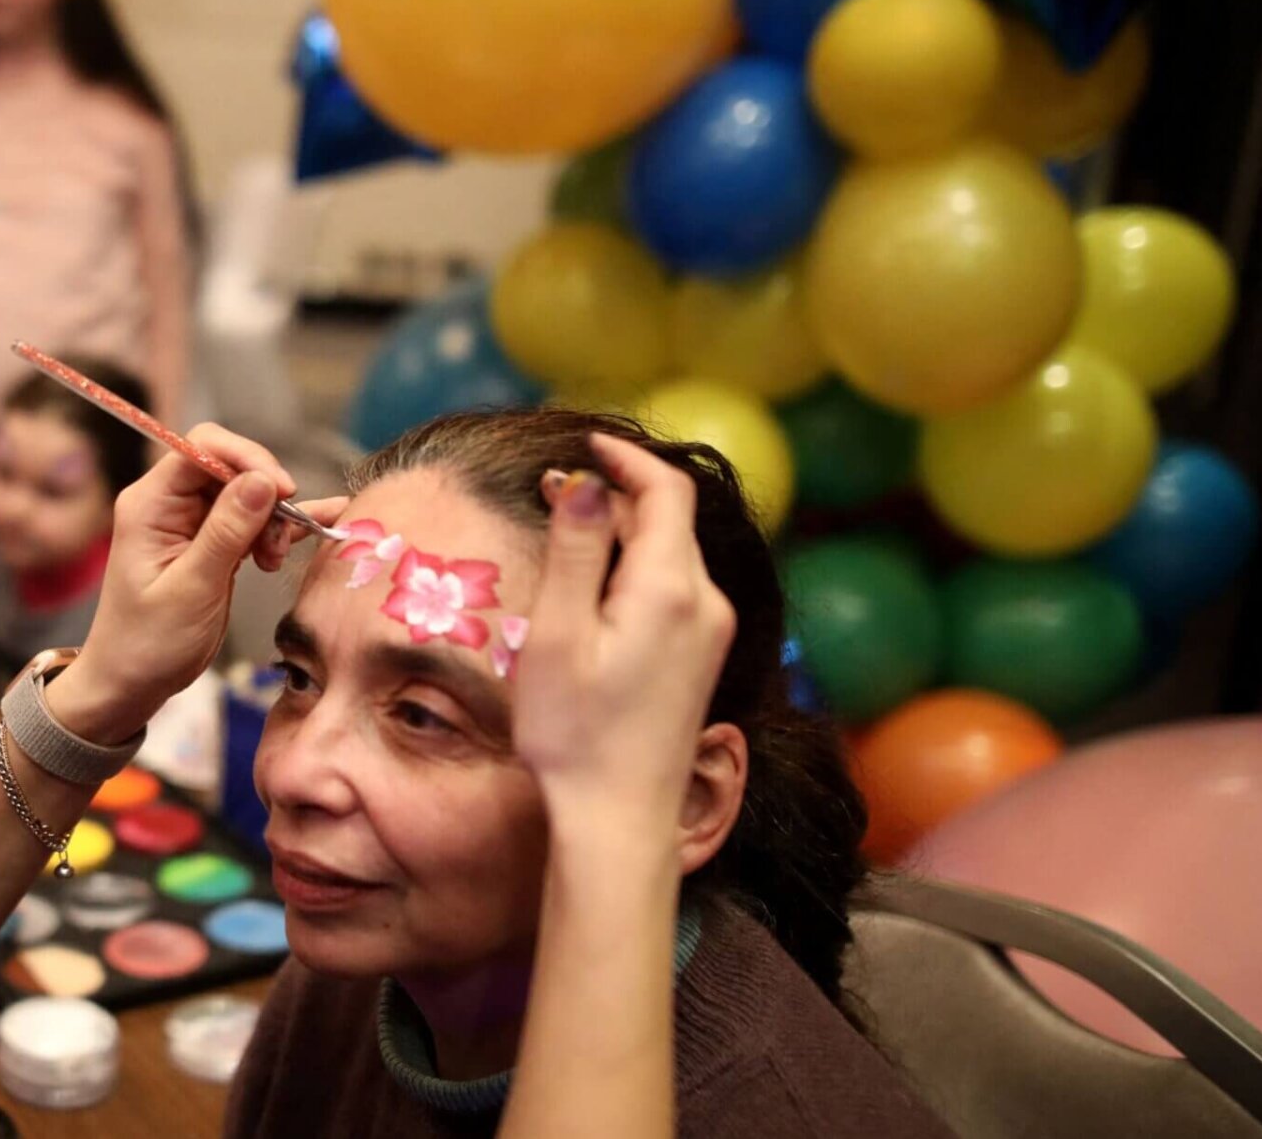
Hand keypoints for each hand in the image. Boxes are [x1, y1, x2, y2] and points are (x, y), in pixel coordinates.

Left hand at [52, 425, 332, 742]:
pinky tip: (309, 533)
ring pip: (245, 494)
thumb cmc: (148, 643)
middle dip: (264, 496)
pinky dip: (276, 530)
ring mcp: (189, 522)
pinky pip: (248, 521)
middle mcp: (168, 504)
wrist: (130, 683)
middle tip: (278, 542)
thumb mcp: (192, 588)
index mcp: (150, 504)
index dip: (247, 460)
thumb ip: (226, 532)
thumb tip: (262, 480)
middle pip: (229, 467)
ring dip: (271, 520)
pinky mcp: (209, 543)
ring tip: (272, 562)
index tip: (283, 491)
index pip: (202, 448)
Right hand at [511, 435, 736, 822]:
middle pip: (670, 518)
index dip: (625, 458)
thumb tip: (583, 480)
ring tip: (566, 532)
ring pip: (671, 552)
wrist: (620, 816)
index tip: (582, 445)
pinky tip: (595, 587)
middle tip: (552, 488)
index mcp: (670, 587)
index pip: (665, 490)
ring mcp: (709, 632)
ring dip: (624, 530)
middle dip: (616, 491)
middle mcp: (704, 602)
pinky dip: (636, 566)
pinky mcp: (702, 658)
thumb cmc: (575, 730)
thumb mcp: (558, 632)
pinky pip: (674, 587)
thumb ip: (575, 548)